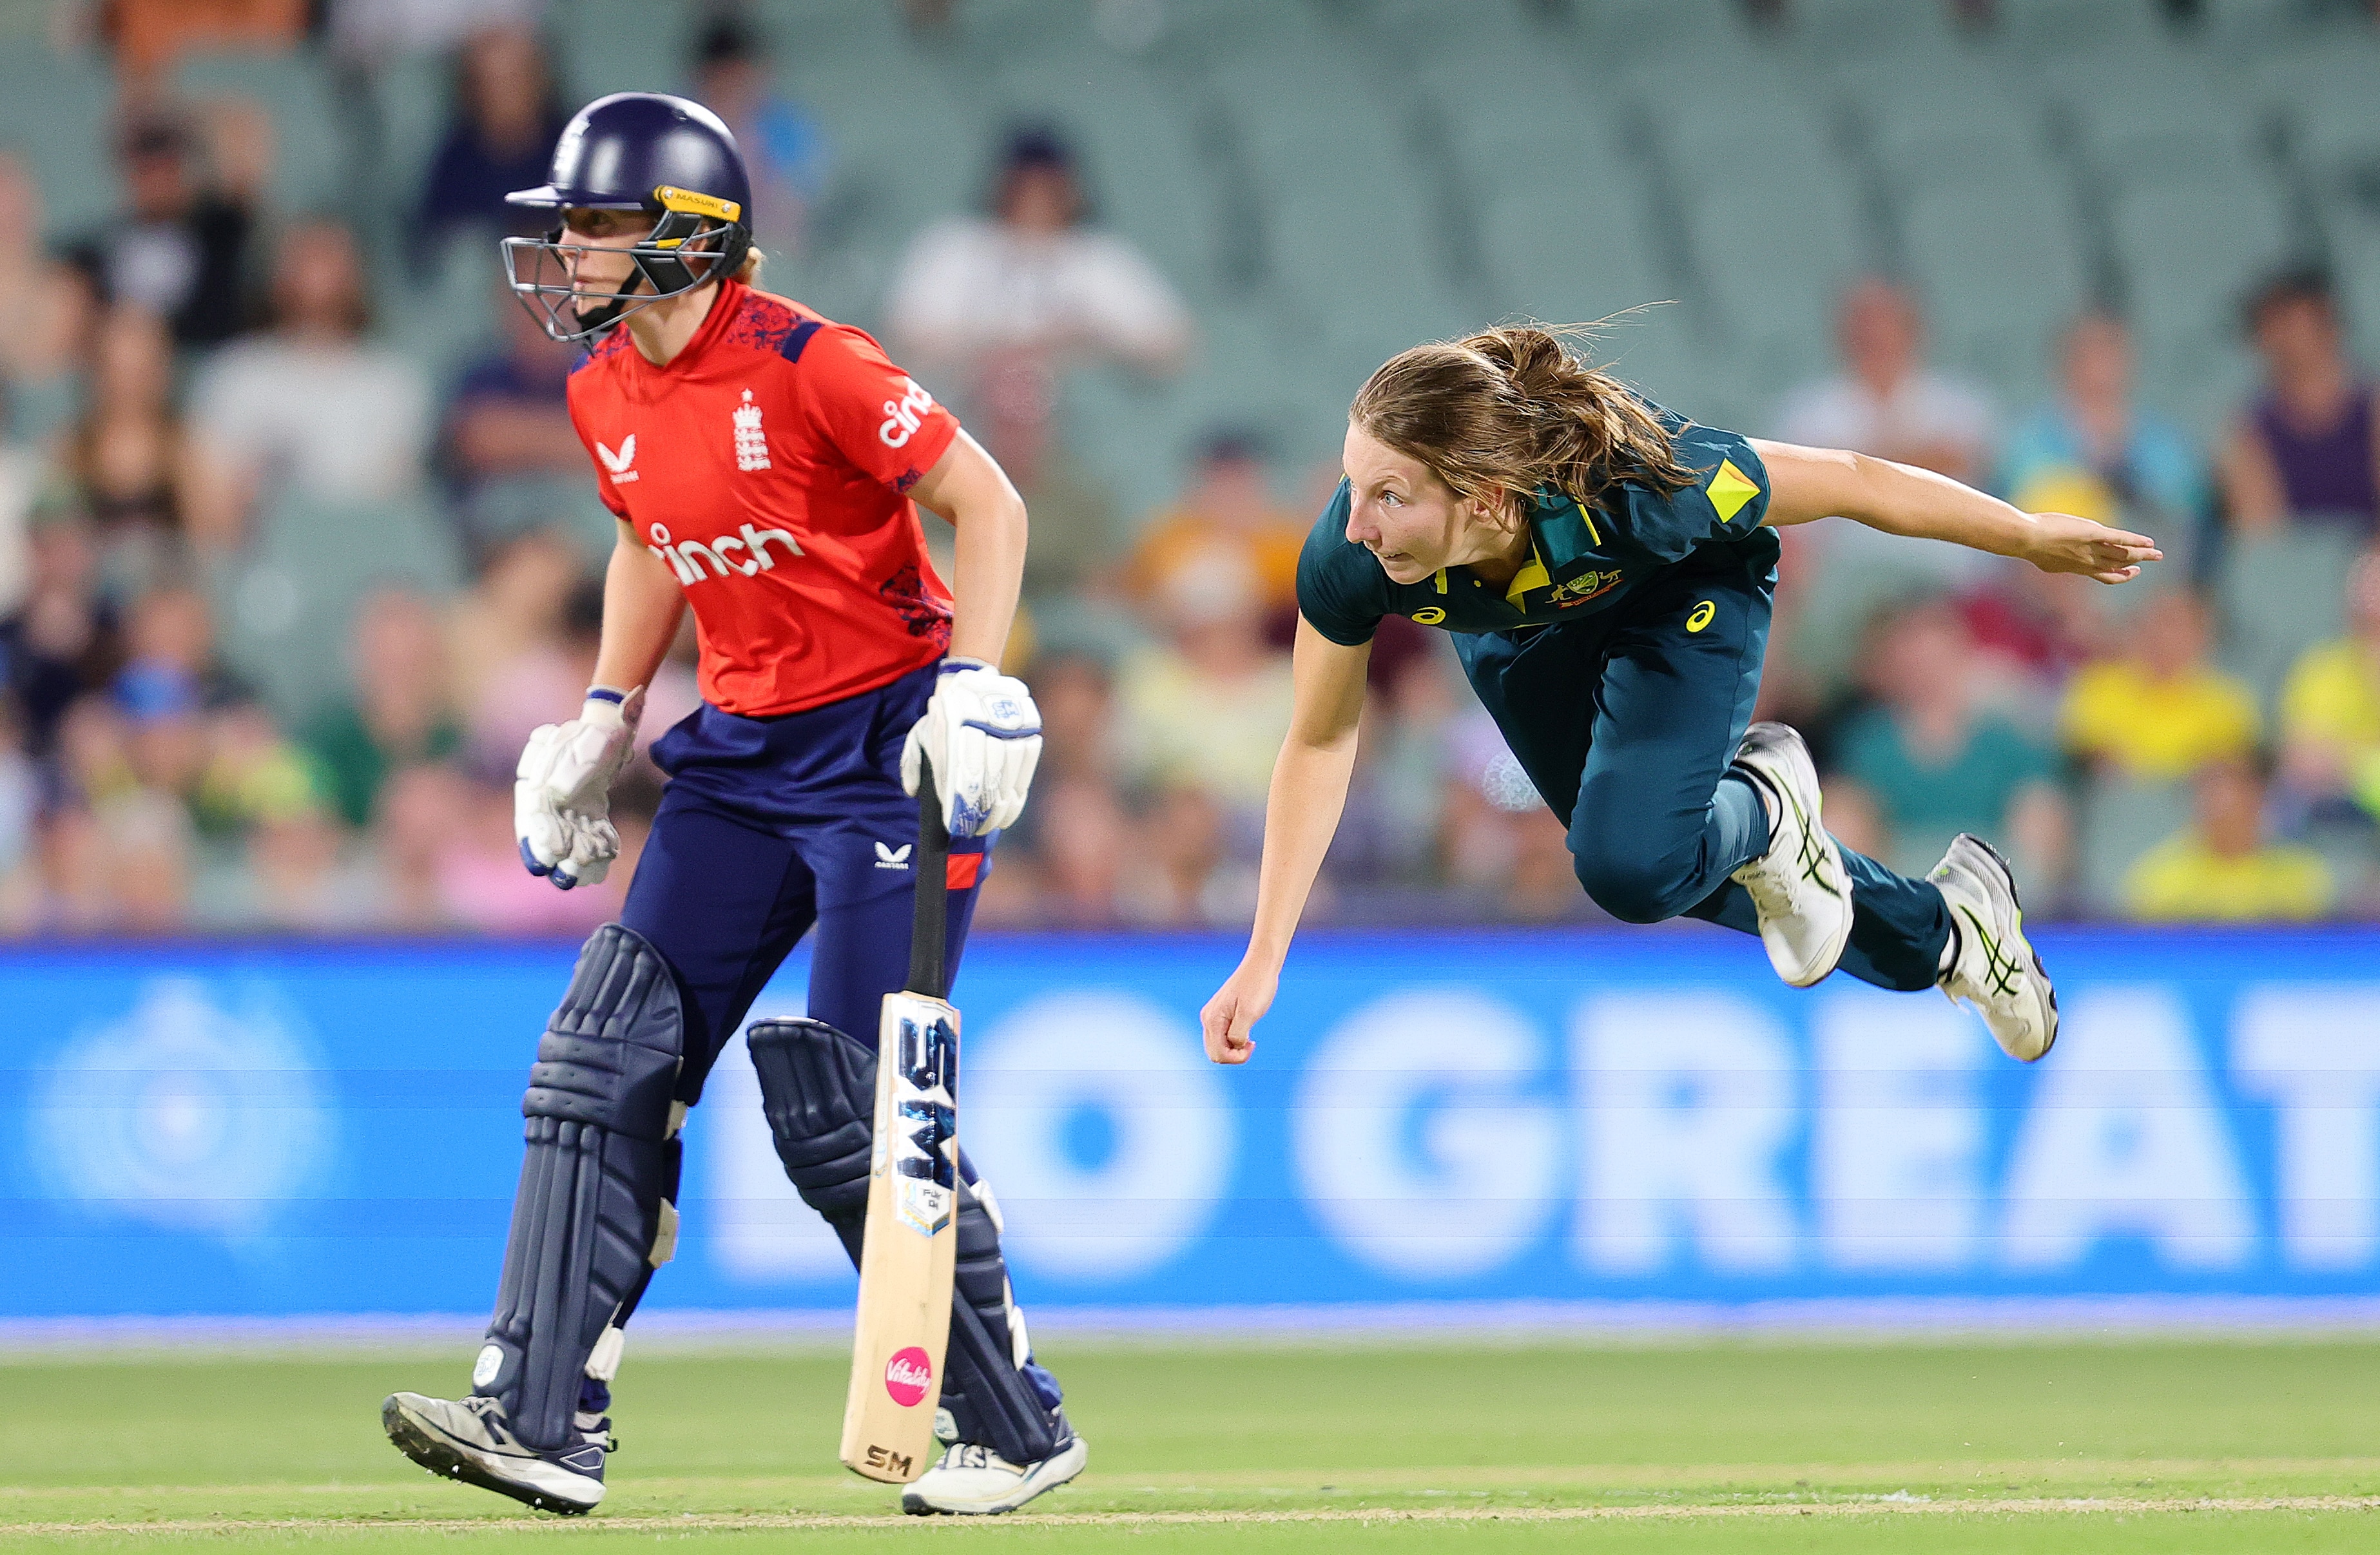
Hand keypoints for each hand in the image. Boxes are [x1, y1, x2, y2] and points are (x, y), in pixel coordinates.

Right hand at [515, 686, 643, 888]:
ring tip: (589, 876)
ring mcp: (571, 807)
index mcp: (535, 788)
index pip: (532, 822)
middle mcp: (551, 802)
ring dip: (581, 857)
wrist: (606, 730)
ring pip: (573, 837)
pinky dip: (599, 844)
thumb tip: (557, 795)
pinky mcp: (590, 809)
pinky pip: (592, 831)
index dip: (539, 843)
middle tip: (568, 880)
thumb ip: (562, 777)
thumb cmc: (585, 739)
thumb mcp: (571, 753)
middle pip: (552, 835)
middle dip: (560, 859)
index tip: (547, 860)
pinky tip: (607, 857)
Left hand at [901, 659, 1041, 836]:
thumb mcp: (922, 731)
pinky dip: (1020, 790)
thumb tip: (913, 791)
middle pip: (989, 773)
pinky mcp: (1030, 727)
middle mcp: (985, 720)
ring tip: (994, 823)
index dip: (962, 799)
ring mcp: (1012, 722)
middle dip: (983, 807)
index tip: (958, 822)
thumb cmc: (944, 716)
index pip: (962, 768)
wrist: (974, 680)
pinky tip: (1011, 807)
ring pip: (1010, 772)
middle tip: (977, 828)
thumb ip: (913, 761)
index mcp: (955, 719)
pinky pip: (1027, 766)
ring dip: (1003, 804)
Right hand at [1200, 958, 1278, 1065]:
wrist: (1260, 965)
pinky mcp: (1220, 1013)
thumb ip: (1238, 1034)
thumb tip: (1234, 1045)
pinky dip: (1233, 1040)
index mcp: (1212, 1019)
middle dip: (1233, 1055)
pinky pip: (1222, 1036)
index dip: (1236, 1057)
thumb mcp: (1250, 1014)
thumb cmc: (1257, 986)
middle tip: (1251, 1043)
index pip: (1217, 1054)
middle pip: (1214, 1053)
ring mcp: (1212, 1015)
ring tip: (1250, 1039)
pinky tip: (1247, 1033)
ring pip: (1217, 1046)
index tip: (1252, 1045)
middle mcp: (1207, 1018)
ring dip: (1233, 1048)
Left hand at [2020, 512, 2162, 583]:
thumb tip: (2051, 565)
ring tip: (2157, 553)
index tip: (2131, 573)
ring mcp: (2091, 548)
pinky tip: (2148, 542)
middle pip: (2118, 564)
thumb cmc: (2029, 547)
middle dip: (2137, 563)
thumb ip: (2055, 563)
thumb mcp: (2044, 560)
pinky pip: (2119, 539)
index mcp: (2077, 567)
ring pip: (2123, 554)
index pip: (2104, 574)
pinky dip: (2135, 541)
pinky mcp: (2093, 534)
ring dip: (2142, 554)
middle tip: (2153, 559)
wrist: (2026, 538)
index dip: (2120, 575)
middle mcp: (2088, 561)